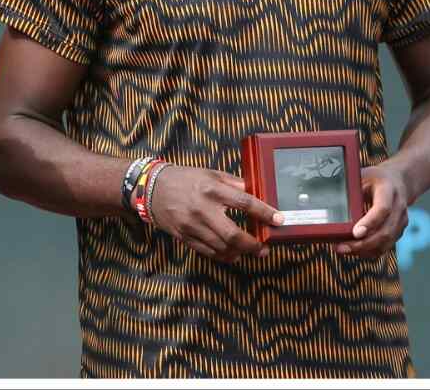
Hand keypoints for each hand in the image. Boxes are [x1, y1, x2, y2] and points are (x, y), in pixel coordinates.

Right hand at [149, 165, 284, 261]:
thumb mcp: (209, 173)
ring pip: (222, 248)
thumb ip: (233, 183)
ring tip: (250, 250)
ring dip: (240, 253)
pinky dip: (223, 256)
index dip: (264, 212)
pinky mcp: (185, 236)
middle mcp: (203, 209)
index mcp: (211, 189)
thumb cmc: (183, 178)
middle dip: (253, 245)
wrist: (151, 188)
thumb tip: (255, 191)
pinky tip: (232, 254)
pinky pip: (208, 252)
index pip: (244, 202)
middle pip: (233, 234)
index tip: (278, 220)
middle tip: (265, 247)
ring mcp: (192, 225)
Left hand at [336, 162, 410, 258]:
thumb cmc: (375, 179)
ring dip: (365, 250)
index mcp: (389, 190)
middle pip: (385, 231)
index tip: (355, 233)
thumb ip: (351, 188)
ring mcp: (401, 221)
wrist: (398, 182)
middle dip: (363, 244)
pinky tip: (354, 251)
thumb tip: (330, 200)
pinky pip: (386, 246)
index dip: (370, 222)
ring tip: (343, 250)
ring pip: (386, 242)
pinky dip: (370, 251)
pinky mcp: (398, 232)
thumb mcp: (363, 176)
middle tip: (341, 247)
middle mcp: (399, 208)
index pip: (383, 209)